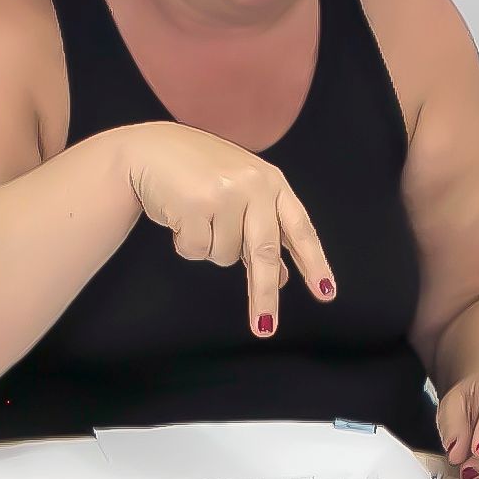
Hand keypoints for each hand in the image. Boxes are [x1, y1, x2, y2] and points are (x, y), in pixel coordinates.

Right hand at [113, 124, 335, 337]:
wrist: (152, 149)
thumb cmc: (200, 175)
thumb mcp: (242, 196)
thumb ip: (263, 231)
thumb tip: (282, 276)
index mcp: (273, 183)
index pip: (300, 229)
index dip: (314, 263)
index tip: (326, 292)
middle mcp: (254, 185)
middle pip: (263, 252)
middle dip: (264, 295)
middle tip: (265, 328)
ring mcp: (225, 192)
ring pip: (224, 256)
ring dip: (209, 248)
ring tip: (198, 217)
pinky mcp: (195, 203)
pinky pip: (196, 251)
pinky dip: (186, 244)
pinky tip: (180, 216)